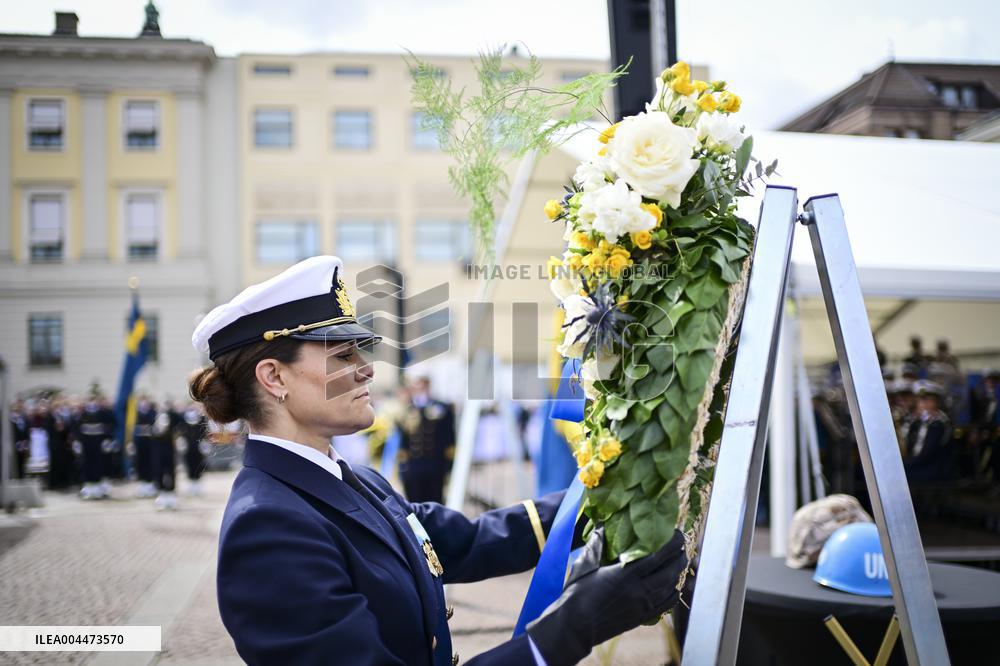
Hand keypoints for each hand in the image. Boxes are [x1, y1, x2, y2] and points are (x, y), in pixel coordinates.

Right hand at [526, 526, 687, 665]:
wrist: (575, 627)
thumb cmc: (576, 594)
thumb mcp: (584, 565)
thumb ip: (597, 543)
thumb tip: (603, 523)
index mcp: (625, 575)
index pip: (657, 556)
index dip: (671, 544)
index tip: (677, 533)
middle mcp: (638, 590)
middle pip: (669, 571)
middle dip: (679, 556)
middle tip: (681, 545)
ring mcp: (642, 606)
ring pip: (669, 587)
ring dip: (677, 573)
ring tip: (679, 561)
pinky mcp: (641, 617)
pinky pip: (665, 605)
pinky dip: (673, 593)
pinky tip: (674, 586)